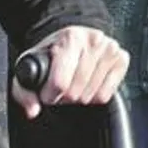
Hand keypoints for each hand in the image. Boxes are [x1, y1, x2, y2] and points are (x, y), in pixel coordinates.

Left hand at [9, 26, 129, 119]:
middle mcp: (93, 40)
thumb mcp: (31, 65)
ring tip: (74, 85)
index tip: (47, 92)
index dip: (50, 95)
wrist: (73, 38)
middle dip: (64, 97)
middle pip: (76, 92)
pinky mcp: (122, 58)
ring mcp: (110, 49)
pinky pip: (106, 95)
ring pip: (92, 95)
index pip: (61, 83)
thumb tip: (33, 110)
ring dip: (80, 97)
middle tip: (61, 88)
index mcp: (70, 38)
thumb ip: (24, 91)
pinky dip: (95, 95)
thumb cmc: (53, 53)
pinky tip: (88, 84)